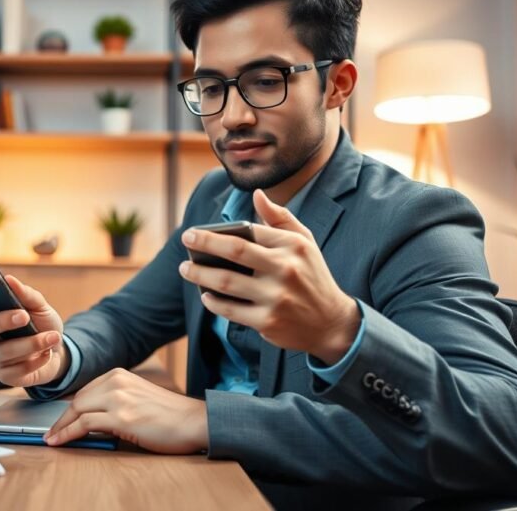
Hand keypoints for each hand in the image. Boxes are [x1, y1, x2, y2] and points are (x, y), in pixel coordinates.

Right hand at [0, 275, 69, 386]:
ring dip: (31, 344)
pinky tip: (47, 353)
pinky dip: (36, 360)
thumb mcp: (39, 305)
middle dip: (2, 321)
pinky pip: (17, 369)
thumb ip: (26, 294)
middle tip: (24, 316)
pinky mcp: (4, 375)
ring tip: (52, 337)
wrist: (59, 352)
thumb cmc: (42, 325)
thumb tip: (9, 280)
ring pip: (3, 352)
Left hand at [43, 368, 207, 453]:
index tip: (60, 421)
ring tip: (52, 440)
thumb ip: (115, 401)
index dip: (69, 409)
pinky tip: (61, 441)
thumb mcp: (137, 397)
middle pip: (77, 400)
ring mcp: (118, 398)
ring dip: (61, 428)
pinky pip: (84, 424)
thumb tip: (90, 418)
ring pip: (77, 410)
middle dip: (61, 419)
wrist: (193, 421)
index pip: (85, 391)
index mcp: (119, 375)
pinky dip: (68, 434)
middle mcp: (116, 382)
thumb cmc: (170, 415)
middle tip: (51, 434)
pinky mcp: (121, 416)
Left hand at [179, 189, 359, 364]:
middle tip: (185, 239)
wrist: (331, 322)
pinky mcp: (268, 321)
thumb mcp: (304, 242)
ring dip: (199, 274)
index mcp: (292, 246)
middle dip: (203, 243)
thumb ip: (280, 217)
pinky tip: (205, 294)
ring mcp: (275, 297)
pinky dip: (213, 302)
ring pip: (226, 282)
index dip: (216, 232)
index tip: (194, 232)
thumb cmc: (312, 275)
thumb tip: (256, 194)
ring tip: (185, 269)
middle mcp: (285, 269)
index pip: (249, 232)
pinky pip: (231, 310)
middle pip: (234, 252)